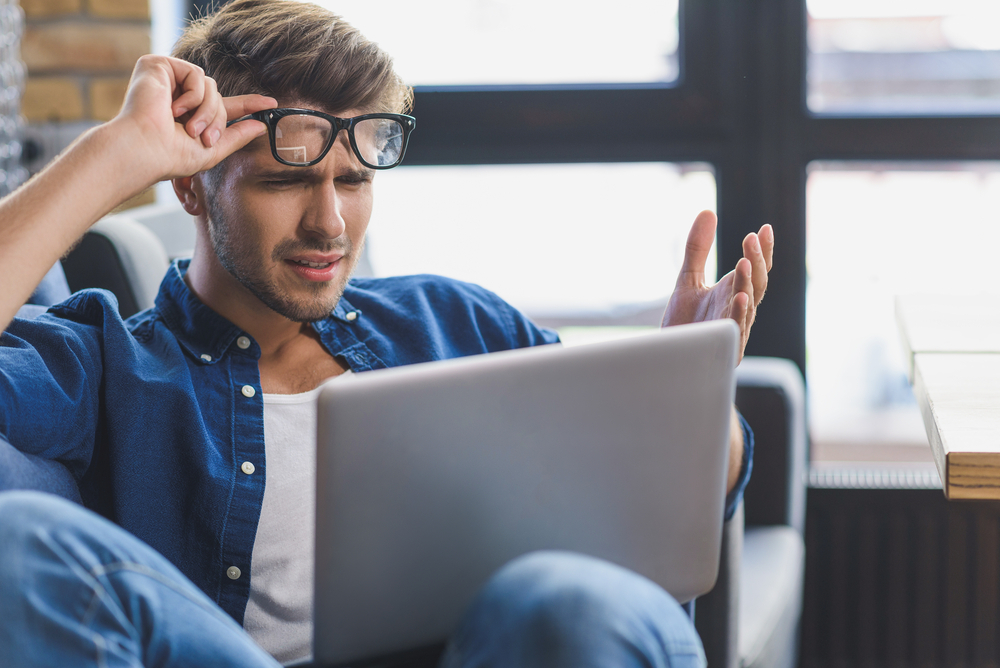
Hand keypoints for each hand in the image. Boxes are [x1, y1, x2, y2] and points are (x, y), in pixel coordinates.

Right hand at [110, 54, 275, 182]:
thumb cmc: (169, 156)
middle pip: (219, 97)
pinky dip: (193, 96)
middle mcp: (178, 96)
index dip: (248, 104)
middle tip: (205, 139)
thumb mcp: (212, 151)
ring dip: (207, 111)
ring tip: (188, 128)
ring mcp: (168, 80)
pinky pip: (197, 75)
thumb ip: (236, 136)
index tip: (271, 104)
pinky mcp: (159, 66)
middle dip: (218, 119)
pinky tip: (173, 109)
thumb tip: (261, 126)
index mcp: (189, 116)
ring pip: (211, 85)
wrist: (144, 150)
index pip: (224, 106)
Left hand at [661, 210, 772, 363]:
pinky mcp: (724, 346)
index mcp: (734, 291)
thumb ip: (698, 248)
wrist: (669, 359)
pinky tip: (739, 298)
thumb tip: (707, 211)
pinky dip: (739, 314)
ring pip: (748, 304)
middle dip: (757, 260)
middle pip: (758, 282)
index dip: (763, 250)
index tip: (765, 228)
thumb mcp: (688, 279)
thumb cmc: (685, 322)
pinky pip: (735, 329)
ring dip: (748, 283)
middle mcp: (739, 308)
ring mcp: (733, 328)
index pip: (756, 268)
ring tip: (745, 262)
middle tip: (751, 238)